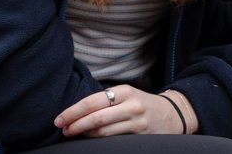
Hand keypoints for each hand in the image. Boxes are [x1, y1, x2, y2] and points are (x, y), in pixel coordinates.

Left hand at [54, 85, 189, 137]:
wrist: (172, 115)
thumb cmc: (142, 104)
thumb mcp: (128, 96)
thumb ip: (107, 101)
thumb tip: (77, 112)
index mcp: (125, 91)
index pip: (94, 101)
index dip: (74, 111)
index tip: (60, 118)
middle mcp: (131, 105)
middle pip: (96, 117)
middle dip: (75, 124)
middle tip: (62, 129)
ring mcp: (136, 122)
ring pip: (103, 132)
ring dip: (84, 134)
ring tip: (73, 133)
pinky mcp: (139, 137)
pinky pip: (112, 140)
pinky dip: (98, 140)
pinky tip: (90, 139)